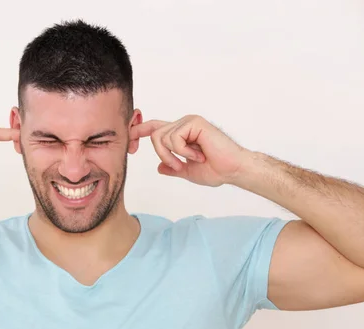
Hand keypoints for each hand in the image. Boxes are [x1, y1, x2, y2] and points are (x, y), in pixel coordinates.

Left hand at [131, 115, 249, 186]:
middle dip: (162, 154)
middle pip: (154, 134)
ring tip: (190, 161)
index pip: (153, 127)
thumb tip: (159, 168)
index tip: (131, 144)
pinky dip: (183, 152)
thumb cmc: (216, 170)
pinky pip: (174, 138)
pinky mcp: (195, 122)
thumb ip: (173, 167)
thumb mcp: (187, 172)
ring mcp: (189, 122)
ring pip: (161, 137)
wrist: (232, 170)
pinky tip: (198, 155)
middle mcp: (183, 124)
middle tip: (178, 166)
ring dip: (172, 155)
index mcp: (180, 134)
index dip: (138, 131)